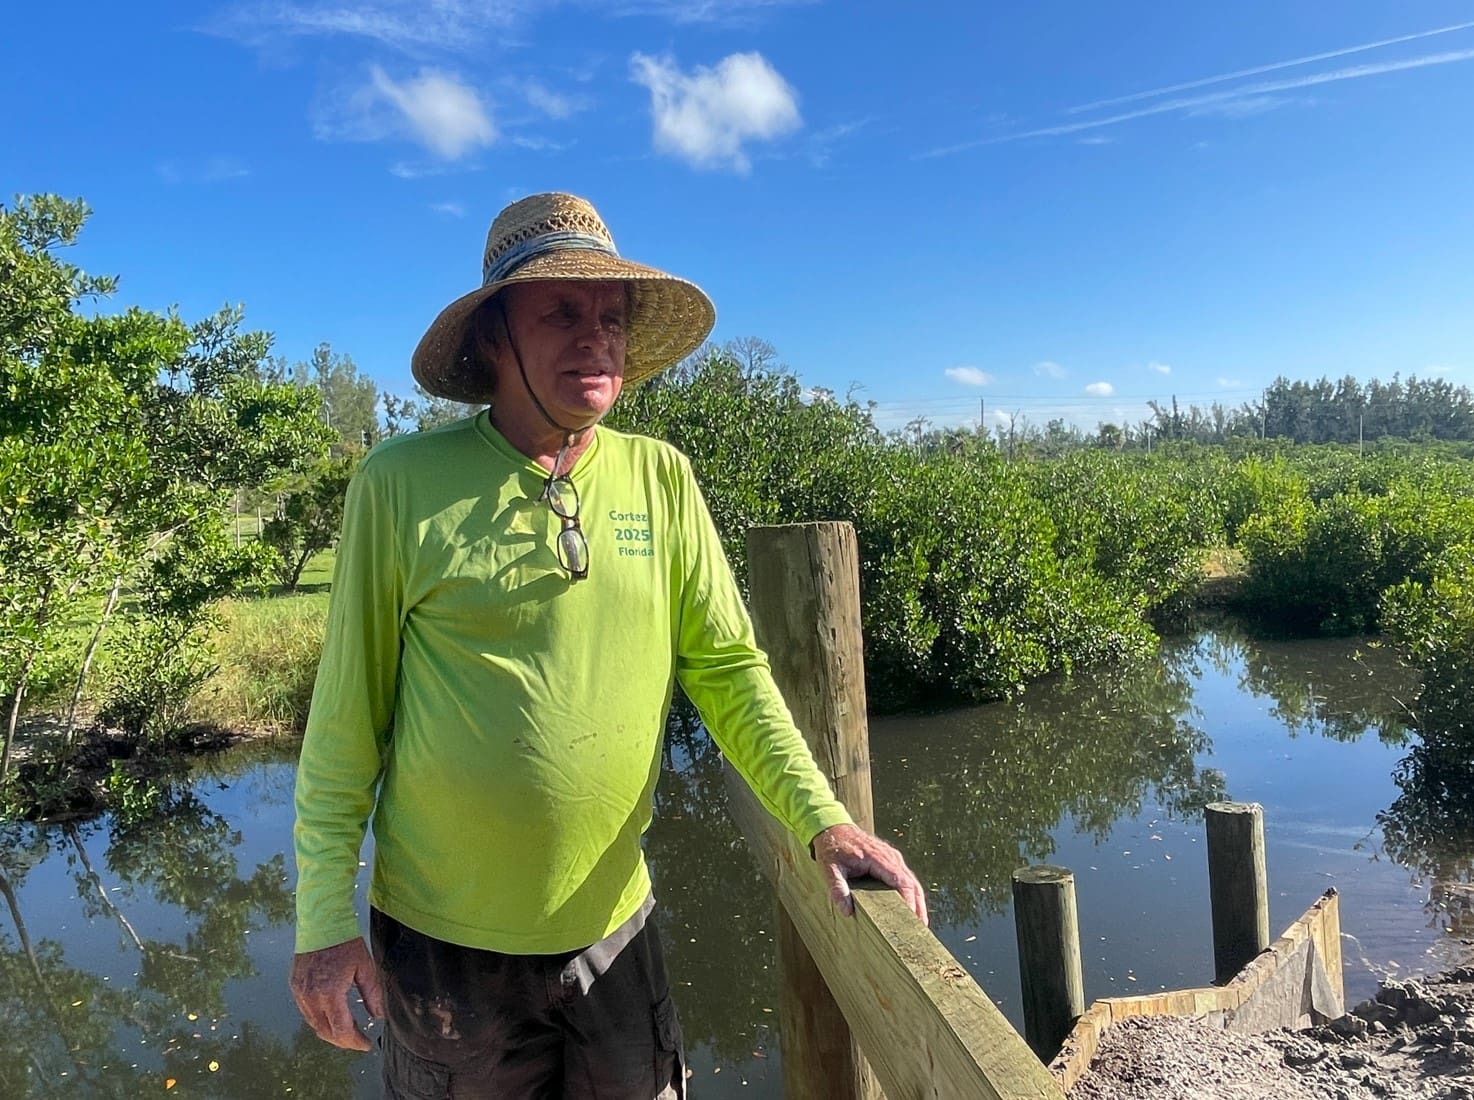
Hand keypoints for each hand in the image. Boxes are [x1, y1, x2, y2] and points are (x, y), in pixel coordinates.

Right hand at [289, 937, 384, 1050]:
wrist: (321, 923)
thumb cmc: (345, 943)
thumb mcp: (366, 967)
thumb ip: (372, 994)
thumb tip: (378, 1016)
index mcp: (330, 993)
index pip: (341, 1030)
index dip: (354, 1042)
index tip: (366, 1044)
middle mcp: (311, 997)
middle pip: (326, 1032)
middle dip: (343, 1040)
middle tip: (358, 1040)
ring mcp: (300, 993)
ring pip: (314, 1024)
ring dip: (331, 1031)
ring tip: (348, 1030)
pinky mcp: (294, 986)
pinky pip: (306, 1012)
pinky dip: (320, 1019)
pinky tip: (332, 1016)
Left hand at [812, 823, 927, 925]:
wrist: (833, 828)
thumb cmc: (832, 848)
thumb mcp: (829, 868)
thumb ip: (837, 888)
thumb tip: (847, 911)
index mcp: (877, 857)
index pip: (900, 880)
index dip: (908, 900)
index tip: (911, 919)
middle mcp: (890, 856)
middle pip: (911, 883)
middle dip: (918, 906)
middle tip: (920, 930)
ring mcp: (893, 857)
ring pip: (912, 881)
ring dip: (917, 902)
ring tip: (920, 925)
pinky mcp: (892, 861)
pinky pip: (906, 878)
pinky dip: (911, 894)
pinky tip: (911, 910)